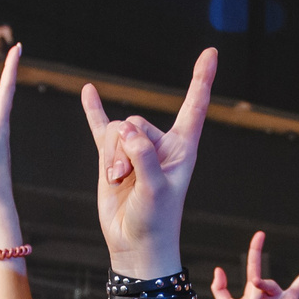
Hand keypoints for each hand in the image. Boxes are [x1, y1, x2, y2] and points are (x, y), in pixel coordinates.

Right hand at [82, 49, 216, 276]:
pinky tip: (88, 91)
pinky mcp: (112, 159)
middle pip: (136, 123)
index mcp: (182, 149)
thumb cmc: (155, 222)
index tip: (211, 53)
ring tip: (117, 180)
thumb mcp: (156, 189)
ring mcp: (135, 151)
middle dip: (125, 148)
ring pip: (116, 132)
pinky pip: (101, 128)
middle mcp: (160, 146)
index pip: (194, 106)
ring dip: (111, 157)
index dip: (202, 79)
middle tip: (127, 177)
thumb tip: (127, 131)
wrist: (134, 246)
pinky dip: (94, 111)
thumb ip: (144, 157)